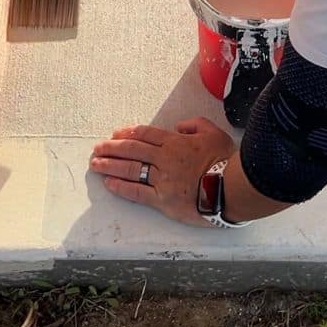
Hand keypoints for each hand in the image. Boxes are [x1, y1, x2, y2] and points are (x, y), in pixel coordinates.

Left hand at [89, 117, 235, 224]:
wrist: (231, 190)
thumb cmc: (226, 162)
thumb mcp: (214, 133)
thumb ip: (195, 125)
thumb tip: (179, 127)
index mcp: (175, 142)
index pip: (145, 134)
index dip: (127, 133)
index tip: (115, 134)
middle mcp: (164, 159)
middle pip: (132, 150)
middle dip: (112, 148)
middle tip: (97, 148)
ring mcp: (161, 180)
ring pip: (130, 170)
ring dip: (110, 166)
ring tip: (96, 164)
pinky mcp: (162, 201)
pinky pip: (137, 193)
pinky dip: (121, 187)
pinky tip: (109, 183)